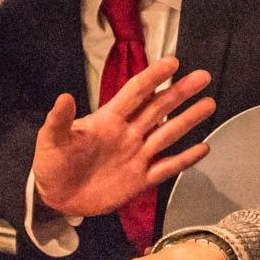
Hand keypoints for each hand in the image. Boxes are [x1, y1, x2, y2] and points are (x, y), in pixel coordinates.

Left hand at [32, 57, 214, 216]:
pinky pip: (166, 167)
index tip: (172, 62)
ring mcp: (136, 156)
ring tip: (209, 104)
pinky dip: (185, 159)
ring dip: (188, 119)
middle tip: (202, 77)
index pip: (135, 93)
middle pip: (159, 108)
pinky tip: (203, 148)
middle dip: (180, 92)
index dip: (153, 77)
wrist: (56, 197)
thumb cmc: (52, 163)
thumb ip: (59, 120)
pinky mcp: (140, 180)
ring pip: (168, 134)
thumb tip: (63, 97)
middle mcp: (128, 133)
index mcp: (108, 120)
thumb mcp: (51, 140)